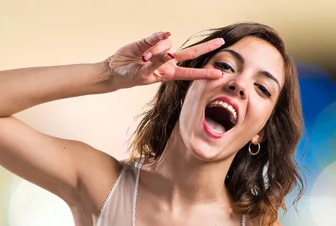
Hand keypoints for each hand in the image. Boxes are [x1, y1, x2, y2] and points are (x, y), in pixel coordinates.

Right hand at [104, 31, 225, 88]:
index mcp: (169, 74)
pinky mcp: (151, 41)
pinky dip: (157, 38)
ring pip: (167, 44)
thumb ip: (157, 64)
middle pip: (191, 52)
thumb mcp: (144, 75)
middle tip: (221, 41)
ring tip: (142, 59)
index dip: (205, 74)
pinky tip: (151, 43)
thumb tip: (170, 53)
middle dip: (206, 47)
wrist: (115, 70)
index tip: (219, 75)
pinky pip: (158, 36)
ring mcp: (160, 50)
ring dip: (155, 51)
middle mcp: (168, 61)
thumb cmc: (130, 77)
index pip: (190, 73)